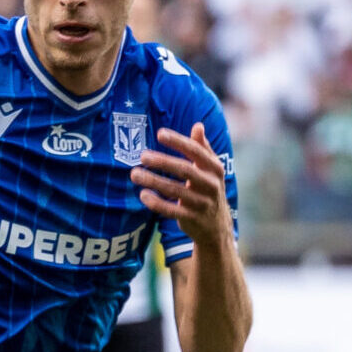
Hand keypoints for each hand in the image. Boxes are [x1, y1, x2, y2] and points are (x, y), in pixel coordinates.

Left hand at [131, 122, 232, 246]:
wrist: (216, 226)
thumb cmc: (208, 190)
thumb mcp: (210, 170)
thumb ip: (203, 148)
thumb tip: (198, 125)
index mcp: (214, 168)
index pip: (196, 151)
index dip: (178, 142)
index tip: (160, 133)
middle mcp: (211, 184)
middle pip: (185, 170)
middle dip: (163, 161)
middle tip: (142, 155)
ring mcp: (202, 203)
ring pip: (175, 190)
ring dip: (153, 181)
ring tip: (134, 174)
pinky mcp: (191, 218)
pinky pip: (172, 210)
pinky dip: (157, 203)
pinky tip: (142, 195)